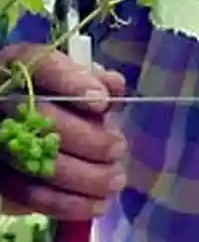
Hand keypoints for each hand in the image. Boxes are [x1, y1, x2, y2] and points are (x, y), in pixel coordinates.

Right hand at [0, 44, 126, 218]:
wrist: (20, 120)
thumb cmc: (59, 91)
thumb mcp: (74, 75)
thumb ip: (93, 77)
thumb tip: (113, 86)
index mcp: (19, 64)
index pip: (41, 66)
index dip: (72, 83)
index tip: (101, 102)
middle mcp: (2, 100)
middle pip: (42, 120)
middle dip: (87, 139)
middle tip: (118, 149)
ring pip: (35, 162)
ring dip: (82, 176)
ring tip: (115, 180)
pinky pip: (27, 195)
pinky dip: (65, 203)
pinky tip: (95, 204)